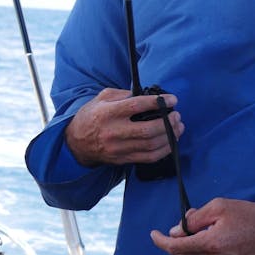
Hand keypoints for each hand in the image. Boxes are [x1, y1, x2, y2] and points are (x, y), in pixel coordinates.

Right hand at [65, 87, 182, 166]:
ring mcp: (118, 148)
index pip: (137, 106)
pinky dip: (164, 150)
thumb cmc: (91, 116)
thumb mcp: (101, 98)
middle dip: (168, 122)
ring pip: (151, 145)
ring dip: (170, 136)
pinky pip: (149, 158)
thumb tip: (145, 96)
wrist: (76, 143)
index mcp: (108, 112)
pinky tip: (171, 142)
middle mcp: (113, 131)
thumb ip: (122, 94)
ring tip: (178, 127)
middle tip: (177, 115)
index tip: (172, 99)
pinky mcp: (123, 160)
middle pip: (148, 129)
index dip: (158, 102)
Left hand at [150, 198, 254, 254]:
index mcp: (212, 243)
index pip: (176, 247)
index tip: (154, 234)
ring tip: (180, 246)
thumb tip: (176, 231)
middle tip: (182, 229)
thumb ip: (193, 218)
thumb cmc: (247, 214)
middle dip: (176, 243)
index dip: (161, 241)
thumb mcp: (218, 206)